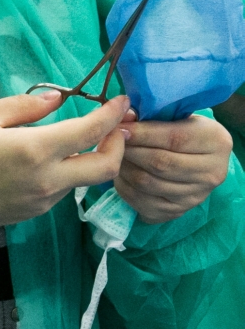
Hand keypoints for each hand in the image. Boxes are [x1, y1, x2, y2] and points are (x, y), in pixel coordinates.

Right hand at [0, 92, 127, 227]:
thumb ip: (24, 105)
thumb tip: (57, 99)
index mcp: (34, 149)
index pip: (90, 130)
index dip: (112, 114)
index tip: (121, 101)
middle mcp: (47, 178)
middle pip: (106, 166)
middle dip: (120, 144)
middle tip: (117, 127)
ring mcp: (44, 199)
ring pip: (85, 179)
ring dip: (91, 158)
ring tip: (82, 141)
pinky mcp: (36, 211)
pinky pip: (63, 190)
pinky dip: (68, 172)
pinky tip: (53, 161)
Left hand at [114, 113, 232, 223]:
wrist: (193, 160)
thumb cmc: (180, 131)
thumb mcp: (175, 118)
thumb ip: (151, 117)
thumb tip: (121, 118)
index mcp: (217, 142)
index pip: (174, 139)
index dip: (142, 133)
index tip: (118, 127)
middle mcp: (212, 172)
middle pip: (160, 163)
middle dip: (129, 150)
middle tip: (110, 141)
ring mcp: (196, 196)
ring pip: (147, 182)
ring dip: (123, 167)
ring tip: (113, 154)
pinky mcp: (177, 211)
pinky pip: (140, 200)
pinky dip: (123, 185)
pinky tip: (119, 172)